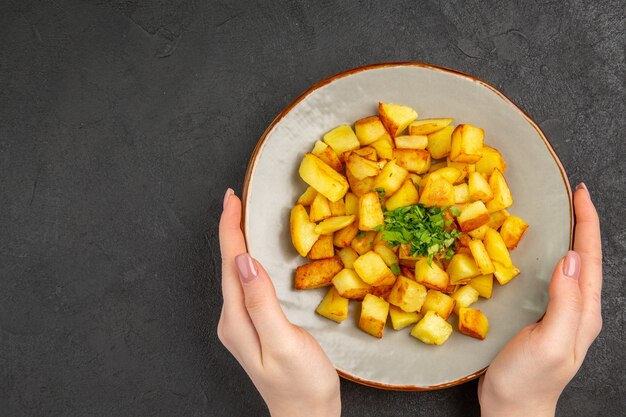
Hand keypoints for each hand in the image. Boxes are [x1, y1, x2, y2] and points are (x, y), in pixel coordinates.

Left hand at [217, 189, 340, 416]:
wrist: (307, 415)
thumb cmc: (301, 384)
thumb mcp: (283, 342)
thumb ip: (261, 303)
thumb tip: (244, 261)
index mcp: (236, 319)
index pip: (230, 263)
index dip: (230, 228)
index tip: (231, 199)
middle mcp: (233, 319)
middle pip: (228, 265)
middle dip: (230, 229)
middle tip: (235, 200)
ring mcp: (242, 323)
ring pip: (237, 273)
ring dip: (237, 242)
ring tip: (241, 217)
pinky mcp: (255, 325)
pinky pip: (248, 284)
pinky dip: (250, 260)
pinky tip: (255, 254)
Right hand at [478, 183, 601, 416]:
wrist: (514, 408)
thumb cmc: (529, 379)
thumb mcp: (548, 340)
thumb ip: (564, 302)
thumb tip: (570, 259)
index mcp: (583, 311)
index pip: (589, 258)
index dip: (587, 224)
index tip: (580, 194)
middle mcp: (577, 309)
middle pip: (584, 258)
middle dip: (582, 224)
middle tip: (572, 196)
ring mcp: (560, 313)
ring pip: (569, 266)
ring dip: (568, 237)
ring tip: (560, 215)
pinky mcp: (541, 316)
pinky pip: (551, 278)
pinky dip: (548, 256)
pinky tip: (537, 253)